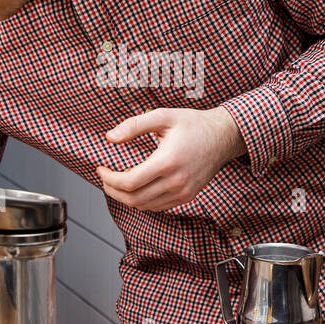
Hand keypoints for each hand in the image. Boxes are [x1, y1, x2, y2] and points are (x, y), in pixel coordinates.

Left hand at [96, 107, 245, 211]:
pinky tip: (136, 188)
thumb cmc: (193, 124)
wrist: (223, 137)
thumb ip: (134, 125)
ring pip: (144, 206)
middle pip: (133, 199)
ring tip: (117, 183)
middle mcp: (175, 182)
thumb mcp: (163, 116)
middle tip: (105, 178)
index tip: (101, 169)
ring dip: (126, 197)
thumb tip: (110, 137)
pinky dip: (142, 201)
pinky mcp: (187, 196)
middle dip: (112, 190)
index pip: (129, 182)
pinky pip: (158, 207)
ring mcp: (182, 192)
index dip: (109, 179)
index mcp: (167, 162)